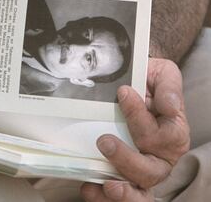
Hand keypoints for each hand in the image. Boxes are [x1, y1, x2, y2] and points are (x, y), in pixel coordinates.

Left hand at [81, 58, 189, 200]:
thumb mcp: (164, 74)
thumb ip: (169, 87)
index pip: (163, 136)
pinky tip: (89, 188)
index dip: (141, 117)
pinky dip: (103, 196)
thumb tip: (169, 105)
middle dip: (127, 160)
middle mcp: (160, 157)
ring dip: (121, 190)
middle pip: (150, 171)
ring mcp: (142, 169)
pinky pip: (118, 193)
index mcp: (174, 133)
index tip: (123, 93)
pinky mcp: (123, 174)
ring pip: (138, 191)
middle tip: (104, 141)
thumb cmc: (149, 80)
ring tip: (104, 182)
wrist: (135, 83)